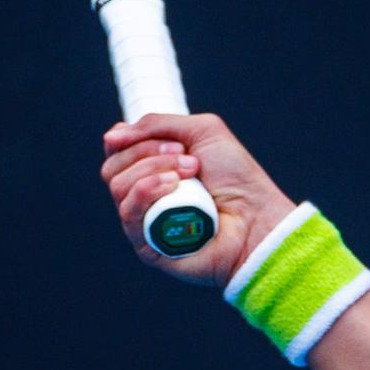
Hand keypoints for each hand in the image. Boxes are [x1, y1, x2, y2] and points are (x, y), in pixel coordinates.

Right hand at [101, 113, 296, 287]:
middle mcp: (143, 195)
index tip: (170, 140)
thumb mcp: (202, 131)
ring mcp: (143, 221)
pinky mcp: (146, 246)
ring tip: (190, 174)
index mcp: (152, 168)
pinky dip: (147, 192)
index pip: (116, 150)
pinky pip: (128, 214)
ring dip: (152, 170)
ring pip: (118, 187)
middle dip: (148, 153)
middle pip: (112, 167)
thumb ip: (157, 124)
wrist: (257, 216)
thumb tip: (112, 136)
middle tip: (189, 159)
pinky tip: (173, 187)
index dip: (131, 138)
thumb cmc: (237, 178)